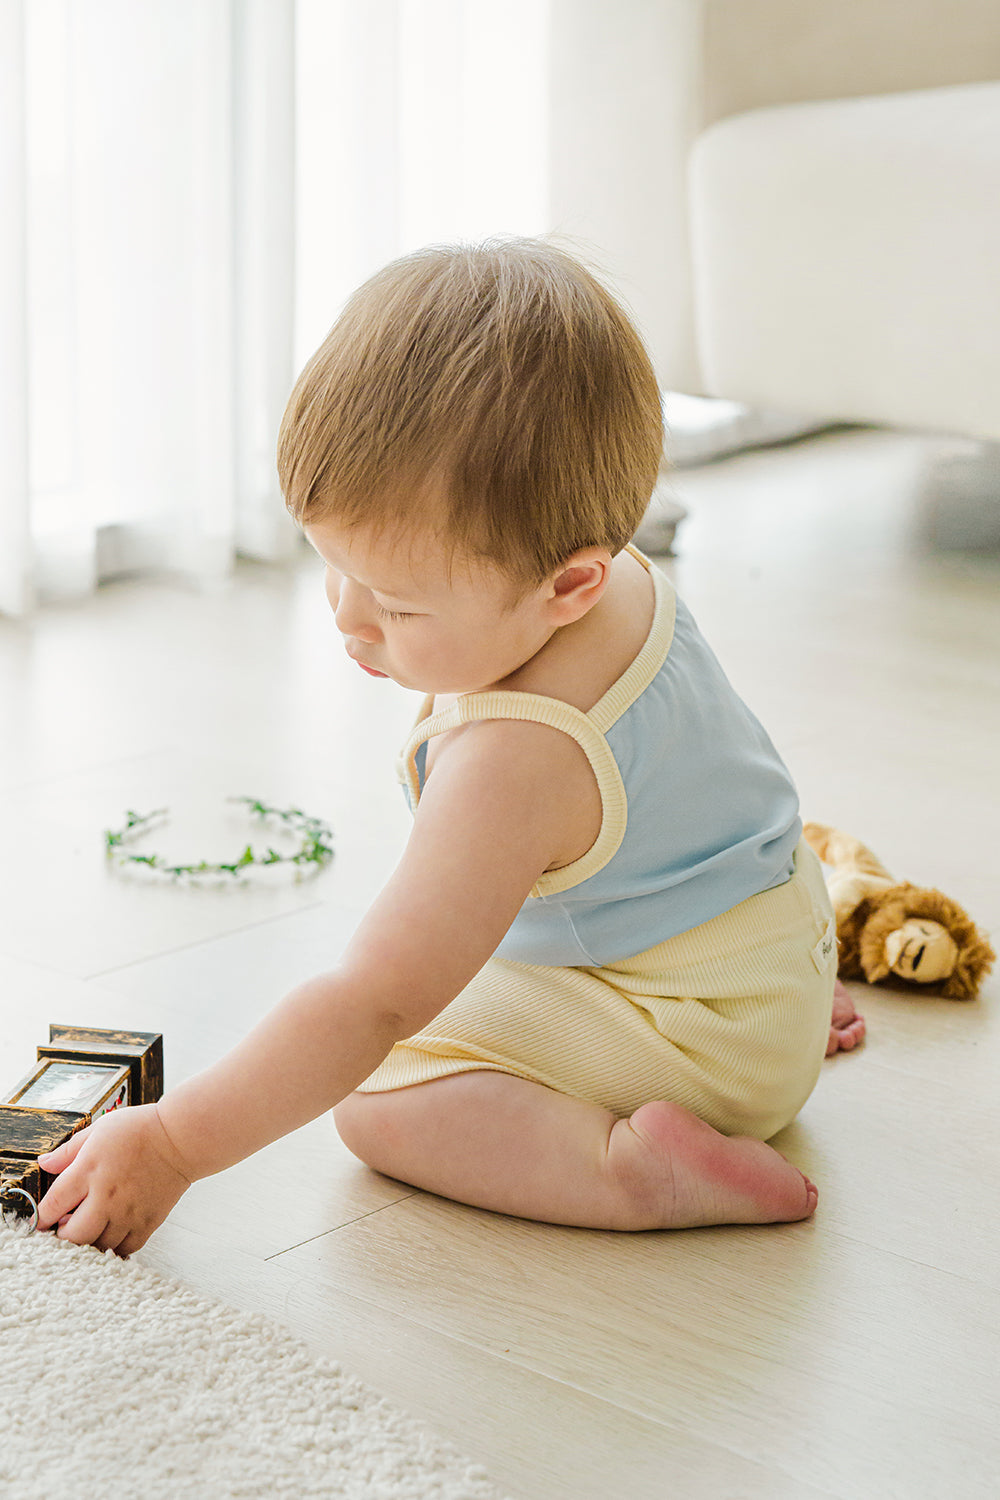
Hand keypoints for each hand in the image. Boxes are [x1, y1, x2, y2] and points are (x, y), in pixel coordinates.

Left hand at [36, 1103, 192, 1256]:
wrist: (181, 1138)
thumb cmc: (141, 1129)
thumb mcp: (99, 1129)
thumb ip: (68, 1151)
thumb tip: (44, 1163)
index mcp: (89, 1170)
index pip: (52, 1205)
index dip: (41, 1218)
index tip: (40, 1222)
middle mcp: (106, 1196)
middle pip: (73, 1235)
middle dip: (63, 1235)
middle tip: (66, 1226)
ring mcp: (128, 1212)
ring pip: (98, 1246)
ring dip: (88, 1242)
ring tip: (90, 1228)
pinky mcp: (148, 1222)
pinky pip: (125, 1249)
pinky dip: (114, 1248)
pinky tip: (112, 1234)